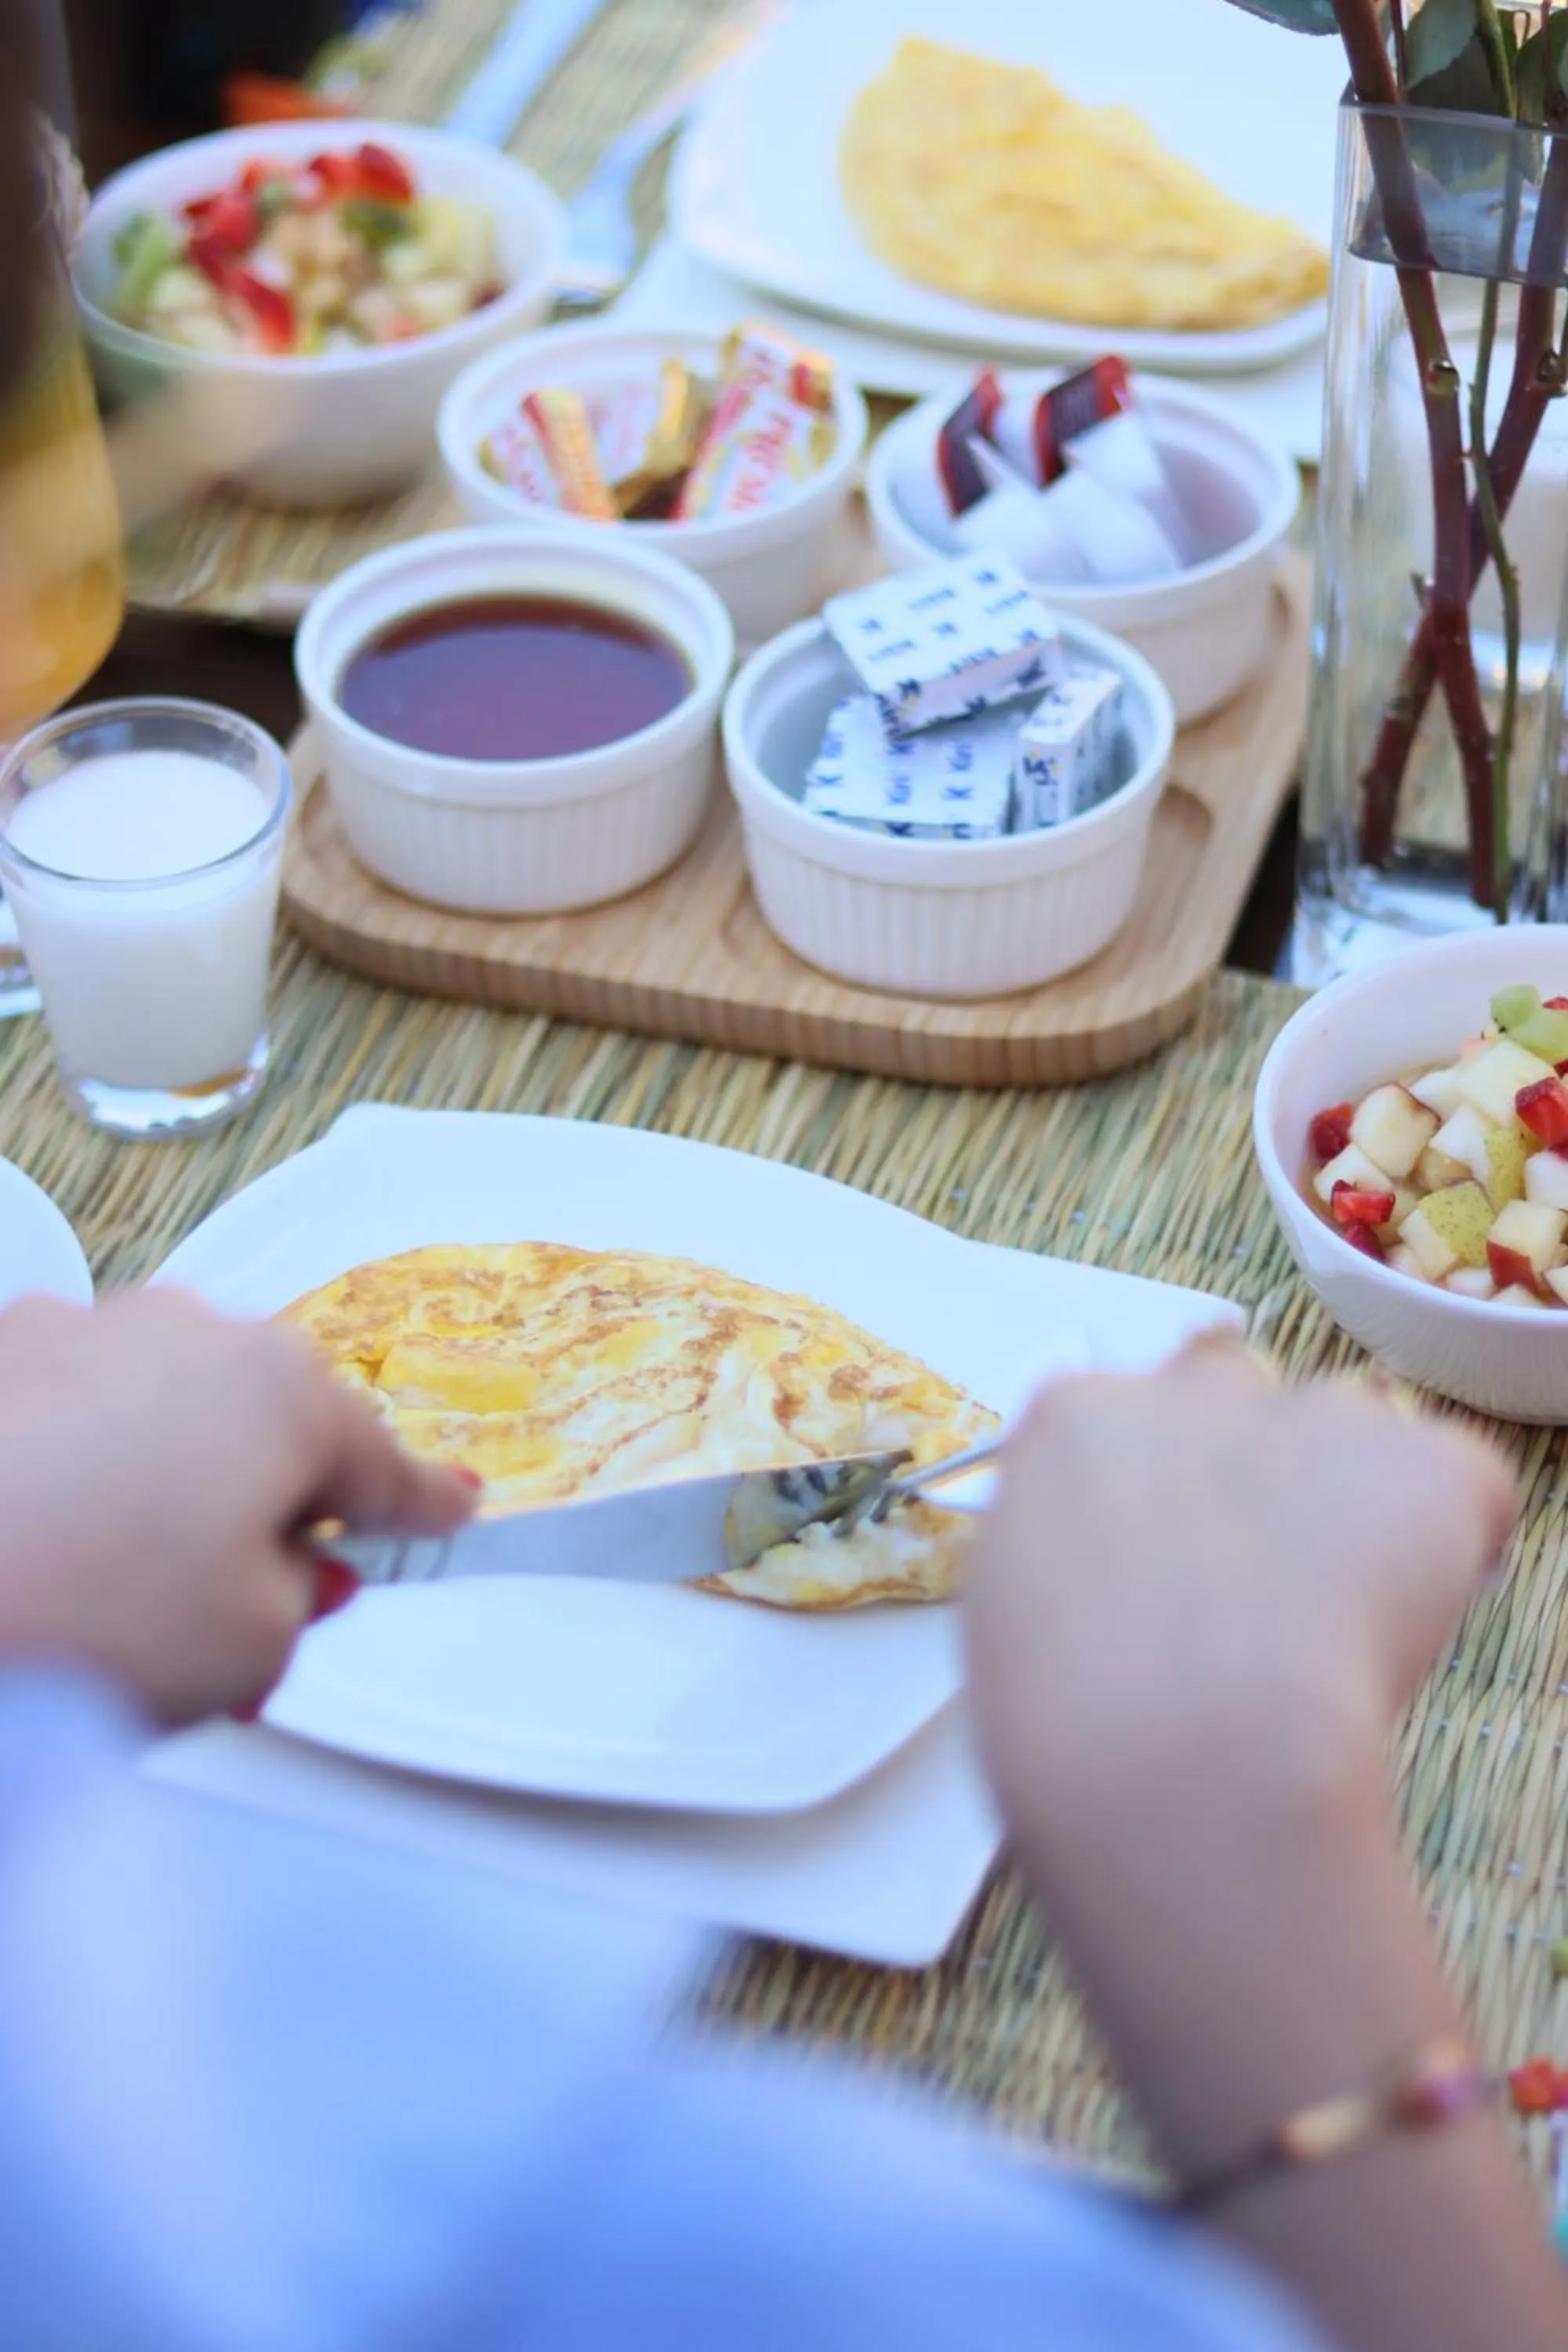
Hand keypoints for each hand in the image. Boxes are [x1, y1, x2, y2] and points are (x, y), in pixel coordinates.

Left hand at [0, 1290, 475, 1725]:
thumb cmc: (80, 1619)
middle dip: (262, 1501)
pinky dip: (64, 1467)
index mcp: (282, 1390)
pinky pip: (59, 1412)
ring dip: (158, 1478)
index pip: (383, 1463)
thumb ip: (300, 1601)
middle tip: (242, 1601)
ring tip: (108, 1586)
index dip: (423, 1503)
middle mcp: (183, 1333)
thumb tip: (283, 1568)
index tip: (450, 1508)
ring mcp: (71, 1331)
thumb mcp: (252, 1651)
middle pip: (263, 1422)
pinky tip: (36, 1547)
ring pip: (155, 1410)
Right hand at [965, 1337, 1515, 1862]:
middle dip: (1253, 1460)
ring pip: (1355, 1428)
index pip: (1130, 1413)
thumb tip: (1115, 1581)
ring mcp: (1321, 1415)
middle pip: (1238, 1386)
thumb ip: (1068, 1554)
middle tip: (1258, 1575)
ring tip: (1335, 1617)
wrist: (1186, 1746)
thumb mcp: (1007, 1613)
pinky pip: (1460, 1484)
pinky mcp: (1430, 1464)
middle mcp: (1196, 1390)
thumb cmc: (1073, 1715)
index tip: (1173, 1558)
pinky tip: (1404, 1622)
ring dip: (1352, 1497)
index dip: (1160, 1489)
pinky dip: (1453, 1542)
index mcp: (1077, 1421)